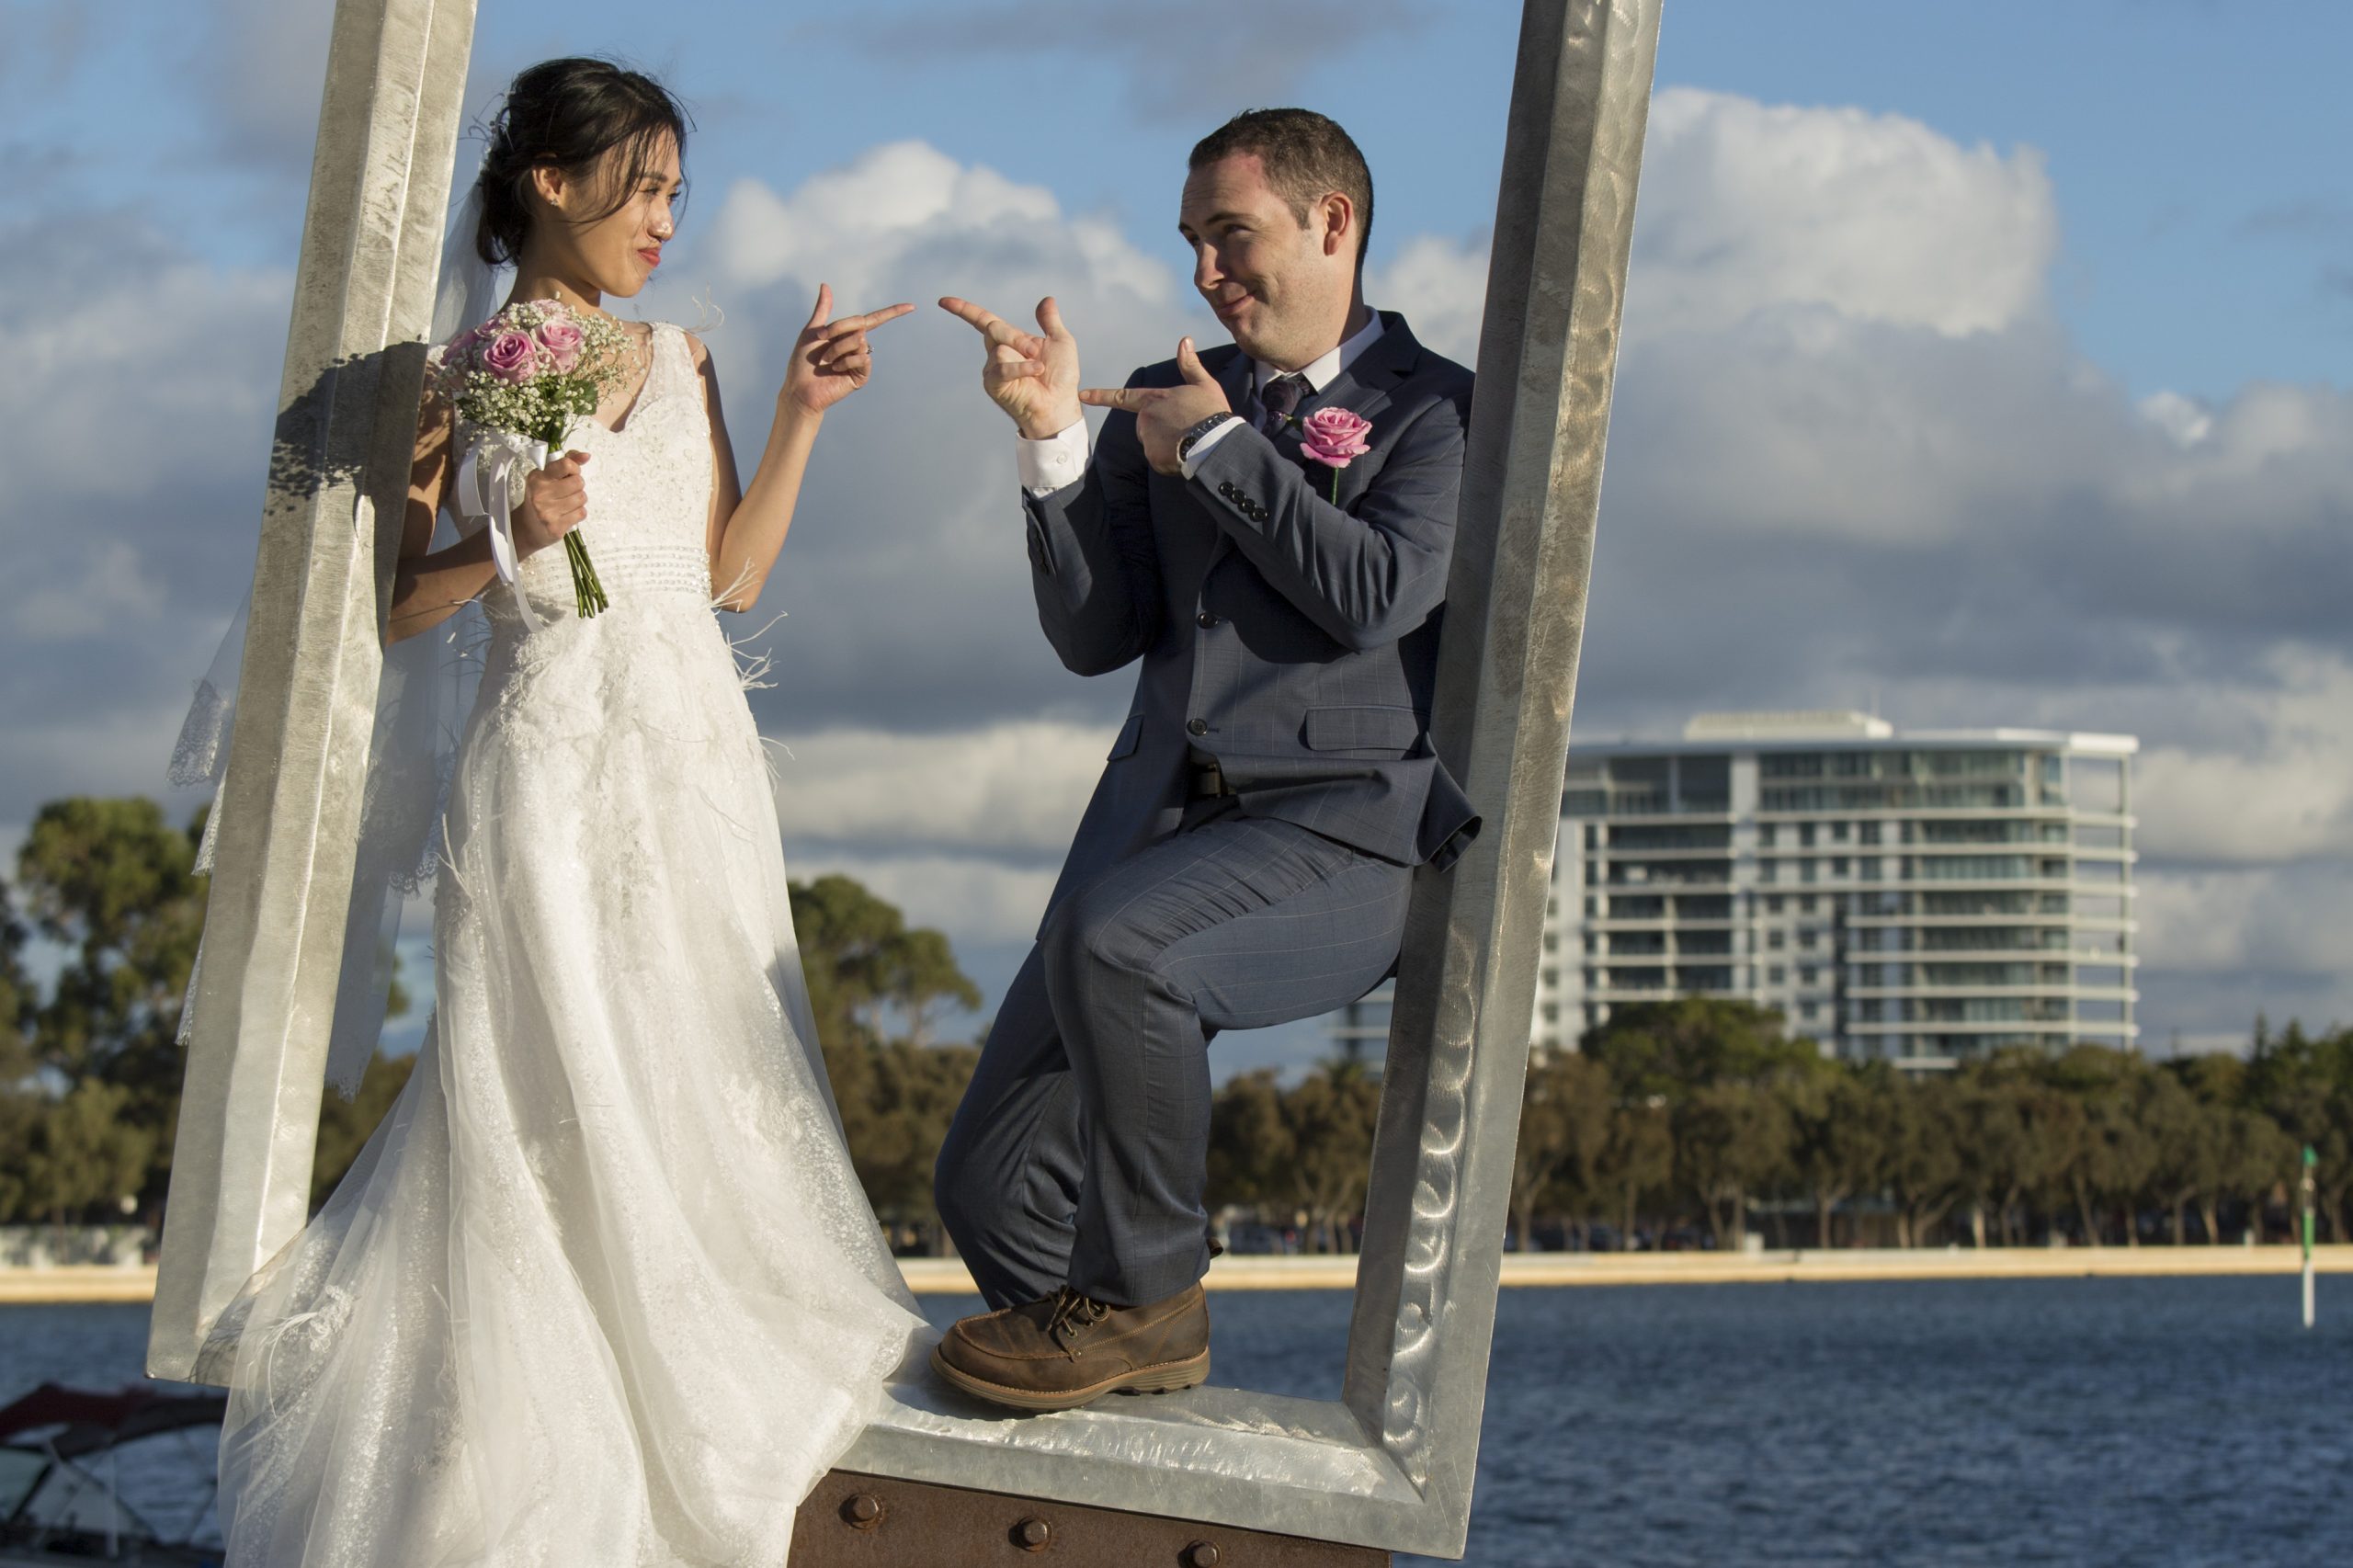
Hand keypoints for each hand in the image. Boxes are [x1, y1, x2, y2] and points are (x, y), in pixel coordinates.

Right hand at [514, 450, 589, 556]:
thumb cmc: (541, 497)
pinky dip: (579, 513)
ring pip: (582, 498)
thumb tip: (586, 456)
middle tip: (567, 491)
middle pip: (578, 482)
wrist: (528, 526)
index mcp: (537, 478)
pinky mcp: (555, 527)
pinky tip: (567, 513)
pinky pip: (581, 513)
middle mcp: (540, 494)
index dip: (574, 468)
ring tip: (567, 502)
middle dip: (577, 486)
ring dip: (579, 500)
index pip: (565, 464)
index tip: (570, 473)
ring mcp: (547, 512)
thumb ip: (567, 462)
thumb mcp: (547, 476)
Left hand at [781, 284, 915, 416]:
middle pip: (860, 326)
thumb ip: (823, 310)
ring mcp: (860, 361)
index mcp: (848, 333)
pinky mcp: (861, 375)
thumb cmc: (803, 362)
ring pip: (859, 341)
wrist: (800, 388)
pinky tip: (836, 370)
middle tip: (821, 343)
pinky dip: (846, 361)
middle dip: (837, 331)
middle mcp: (857, 346)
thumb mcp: (812, 330)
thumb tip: (825, 285)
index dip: (893, 312)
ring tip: (826, 361)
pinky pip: (863, 358)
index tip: (911, 306)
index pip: (874, 319)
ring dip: (837, 349)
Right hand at [939, 294, 1081, 439]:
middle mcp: (997, 353)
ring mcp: (992, 369)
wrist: (1060, 404)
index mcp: (1010, 340)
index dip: (964, 310)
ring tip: (1039, 369)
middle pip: (992, 328)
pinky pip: (1002, 367)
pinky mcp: (993, 385)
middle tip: (1036, 351)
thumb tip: (1047, 300)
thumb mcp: (1060, 341)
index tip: (943, 301)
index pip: (982, 320)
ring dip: (1023, 355)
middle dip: (1016, 336)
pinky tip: (1037, 371)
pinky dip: (1022, 367)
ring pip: (999, 348)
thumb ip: (1050, 321)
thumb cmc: (1061, 377)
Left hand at [1079, 337, 1229, 474]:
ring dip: (1167, 446)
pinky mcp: (1152, 456)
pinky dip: (1170, 461)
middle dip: (1161, 431)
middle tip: (1185, 430)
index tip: (1083, 395)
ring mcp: (1147, 438)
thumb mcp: (1204, 384)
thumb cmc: (1212, 412)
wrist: (1216, 441)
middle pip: (1146, 427)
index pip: (1122, 397)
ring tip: (1188, 441)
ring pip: (1153, 445)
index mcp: (1154, 399)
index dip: (1101, 396)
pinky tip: (1185, 455)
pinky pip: (1159, 460)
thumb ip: (1190, 365)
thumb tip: (1185, 341)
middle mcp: (1145, 418)